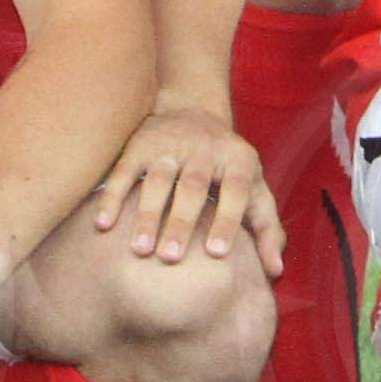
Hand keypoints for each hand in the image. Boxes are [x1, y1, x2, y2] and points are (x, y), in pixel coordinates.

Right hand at [87, 95, 287, 274]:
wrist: (193, 110)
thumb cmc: (229, 168)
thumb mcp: (256, 189)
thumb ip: (267, 229)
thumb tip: (276, 271)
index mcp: (238, 160)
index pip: (236, 190)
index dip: (227, 220)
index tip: (216, 254)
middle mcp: (205, 149)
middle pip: (193, 187)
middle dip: (181, 223)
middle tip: (170, 259)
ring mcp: (170, 144)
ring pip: (158, 179)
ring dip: (148, 214)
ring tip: (139, 250)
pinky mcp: (140, 144)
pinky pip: (124, 170)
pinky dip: (113, 196)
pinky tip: (104, 225)